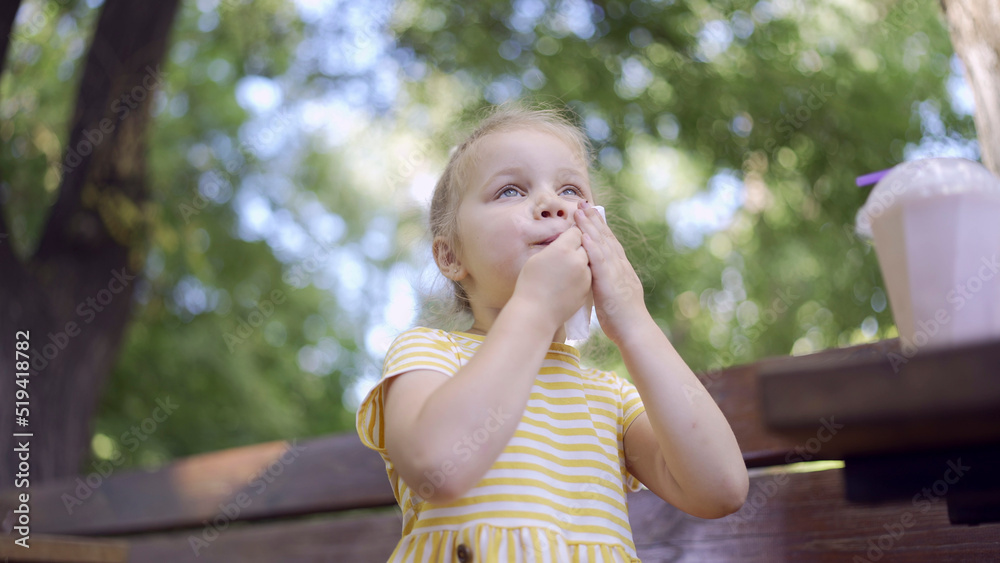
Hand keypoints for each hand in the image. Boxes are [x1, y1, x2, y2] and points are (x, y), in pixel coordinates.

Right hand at [513, 226, 591, 329]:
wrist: (536, 313)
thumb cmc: (530, 284)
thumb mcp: (536, 258)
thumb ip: (554, 246)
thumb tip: (563, 241)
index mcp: (563, 249)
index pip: (575, 232)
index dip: (570, 235)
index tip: (564, 239)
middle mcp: (578, 260)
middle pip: (585, 245)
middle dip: (577, 248)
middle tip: (564, 255)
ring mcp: (585, 276)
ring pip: (588, 261)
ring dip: (580, 262)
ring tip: (565, 271)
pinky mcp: (588, 289)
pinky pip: (588, 276)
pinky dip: (581, 276)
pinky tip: (568, 282)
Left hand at [575, 201, 647, 344]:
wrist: (635, 331)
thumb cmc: (623, 320)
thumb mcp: (614, 296)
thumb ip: (606, 284)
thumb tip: (595, 280)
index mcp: (621, 269)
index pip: (609, 243)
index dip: (599, 227)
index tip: (590, 213)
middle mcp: (620, 266)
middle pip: (606, 238)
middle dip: (594, 219)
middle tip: (583, 203)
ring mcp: (616, 272)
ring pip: (602, 244)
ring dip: (590, 226)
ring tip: (580, 211)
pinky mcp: (610, 281)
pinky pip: (600, 260)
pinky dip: (592, 246)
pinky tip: (584, 234)